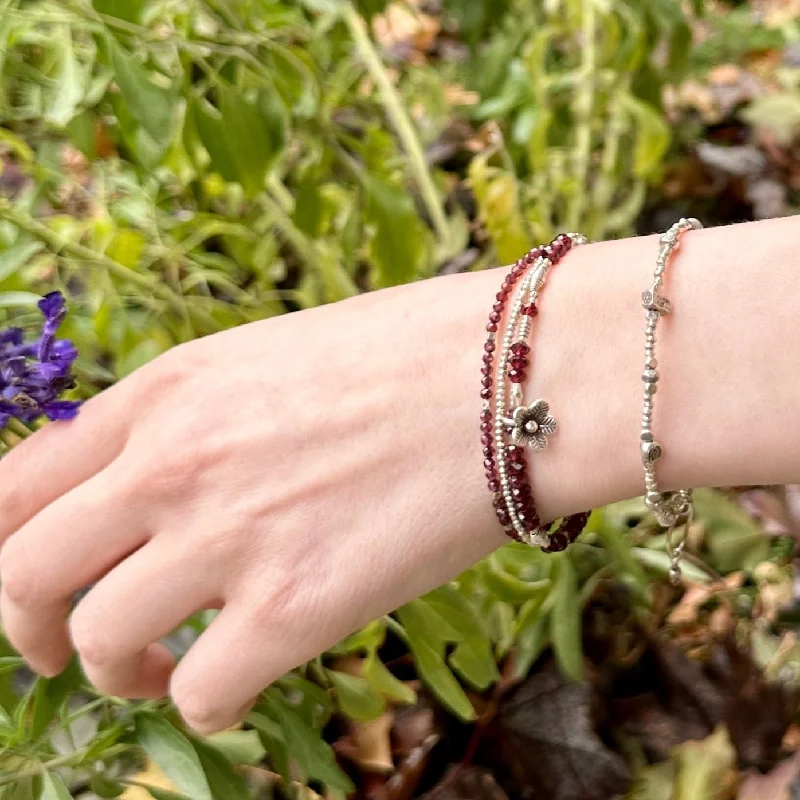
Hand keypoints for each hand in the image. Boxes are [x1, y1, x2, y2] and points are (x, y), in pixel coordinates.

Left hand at [0, 272, 505, 733]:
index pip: (15, 486)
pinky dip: (207, 703)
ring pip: (96, 642)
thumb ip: (193, 421)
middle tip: (75, 646)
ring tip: (163, 668)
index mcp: (165, 392)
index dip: (9, 546)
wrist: (513, 374)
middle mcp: (173, 462)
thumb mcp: (269, 361)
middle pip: (24, 572)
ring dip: (119, 672)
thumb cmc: (408, 356)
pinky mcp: (297, 606)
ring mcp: (228, 535)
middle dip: (29, 626)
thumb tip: (148, 487)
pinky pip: (200, 694)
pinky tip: (244, 680)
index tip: (43, 579)